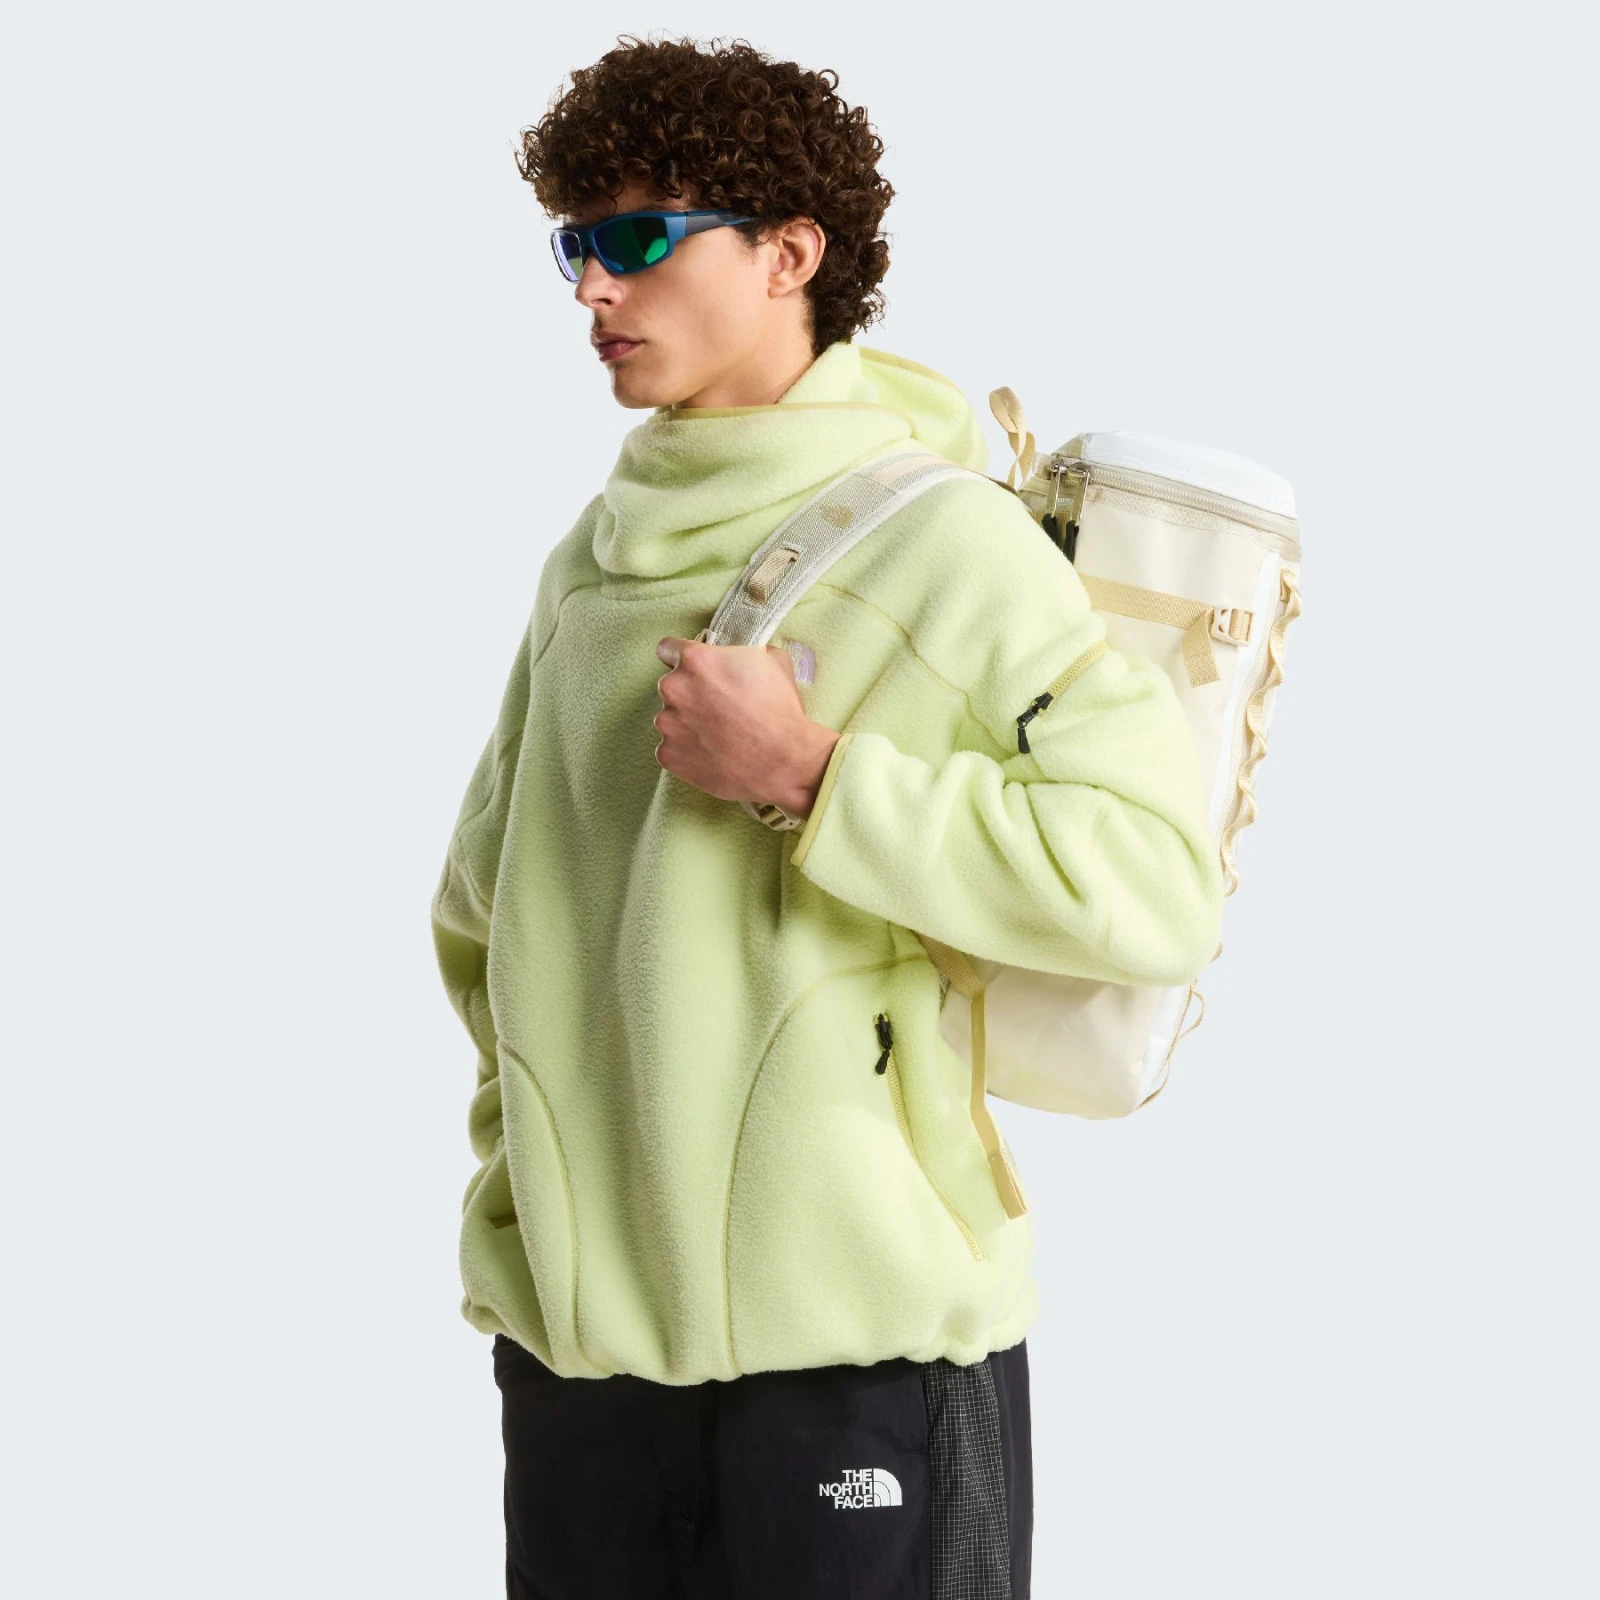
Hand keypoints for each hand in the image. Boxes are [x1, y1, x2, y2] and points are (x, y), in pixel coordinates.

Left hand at [654, 635, 840, 817]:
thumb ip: (743, 653)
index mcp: (695, 660)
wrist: (784, 762)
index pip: (667, 649)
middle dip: (690, 694)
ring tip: (718, 736)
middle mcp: (674, 689)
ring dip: (687, 724)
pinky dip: (688, 751)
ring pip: (670, 718)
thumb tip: (740, 655)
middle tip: (718, 709)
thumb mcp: (773, 662)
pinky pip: (671, 748)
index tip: (694, 671)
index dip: (681, 658)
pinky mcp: (667, 755)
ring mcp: (668, 724)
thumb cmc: (781, 711)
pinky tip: (713, 754)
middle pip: (671, 686)